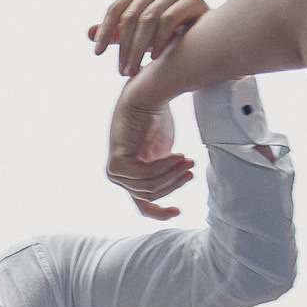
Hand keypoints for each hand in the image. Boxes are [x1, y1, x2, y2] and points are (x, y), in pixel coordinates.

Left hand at [90, 0, 208, 79]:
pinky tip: (155, 58)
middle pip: (131, 16)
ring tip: (134, 70)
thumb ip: (116, 32)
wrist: (210, 35)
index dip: (104, 31)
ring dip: (138, 48)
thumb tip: (88, 33)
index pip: (116, 8)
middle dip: (124, 47)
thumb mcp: (140, 33)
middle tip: (121, 71)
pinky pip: (169, 20)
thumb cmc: (171, 33)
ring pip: (148, 19)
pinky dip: (159, 41)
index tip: (96, 54)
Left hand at [107, 84, 195, 220]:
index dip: (160, 212)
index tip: (178, 212)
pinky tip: (178, 156)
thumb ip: (163, 171)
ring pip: (149, 187)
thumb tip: (179, 181)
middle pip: (150, 195)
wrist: (147, 94)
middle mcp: (118, 175)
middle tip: (191, 169)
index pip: (142, 204)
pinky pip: (146, 174)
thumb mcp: (163, 153)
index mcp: (129, 175)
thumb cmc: (156, 119)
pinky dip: (164, 166)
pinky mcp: (116, 163)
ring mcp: (115, 170)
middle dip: (174, 184)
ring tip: (188, 161)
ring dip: (171, 174)